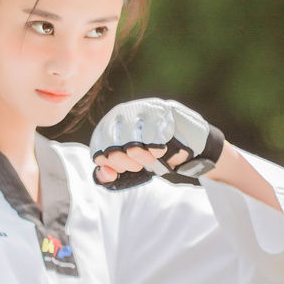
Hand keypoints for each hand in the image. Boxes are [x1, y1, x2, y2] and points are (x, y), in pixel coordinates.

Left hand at [90, 98, 224, 190]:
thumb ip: (107, 174)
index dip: (112, 166)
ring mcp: (141, 109)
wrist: (184, 139)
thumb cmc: (150, 152)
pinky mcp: (161, 111)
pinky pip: (153, 139)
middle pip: (113, 149)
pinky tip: (161, 149)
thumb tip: (108, 173)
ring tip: (151, 157)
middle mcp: (121, 113)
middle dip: (128, 164)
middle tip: (139, 165)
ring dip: (144, 159)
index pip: (98, 152)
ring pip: (132, 144)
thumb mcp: (126, 165)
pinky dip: (157, 151)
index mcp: (107, 124)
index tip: (124, 168)